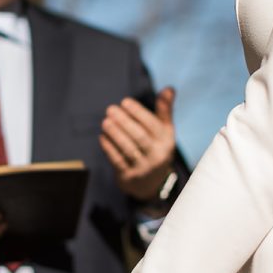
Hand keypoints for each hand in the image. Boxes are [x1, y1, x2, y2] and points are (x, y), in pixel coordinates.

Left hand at [100, 87, 176, 201]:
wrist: (151, 184)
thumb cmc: (156, 148)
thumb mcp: (164, 131)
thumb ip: (165, 110)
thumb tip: (169, 88)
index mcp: (166, 141)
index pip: (152, 125)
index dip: (138, 112)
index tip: (125, 102)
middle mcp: (156, 155)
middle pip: (139, 137)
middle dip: (124, 122)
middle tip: (110, 109)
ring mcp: (143, 168)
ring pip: (128, 149)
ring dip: (114, 134)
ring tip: (105, 121)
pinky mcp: (129, 177)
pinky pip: (117, 160)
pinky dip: (108, 148)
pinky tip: (102, 136)